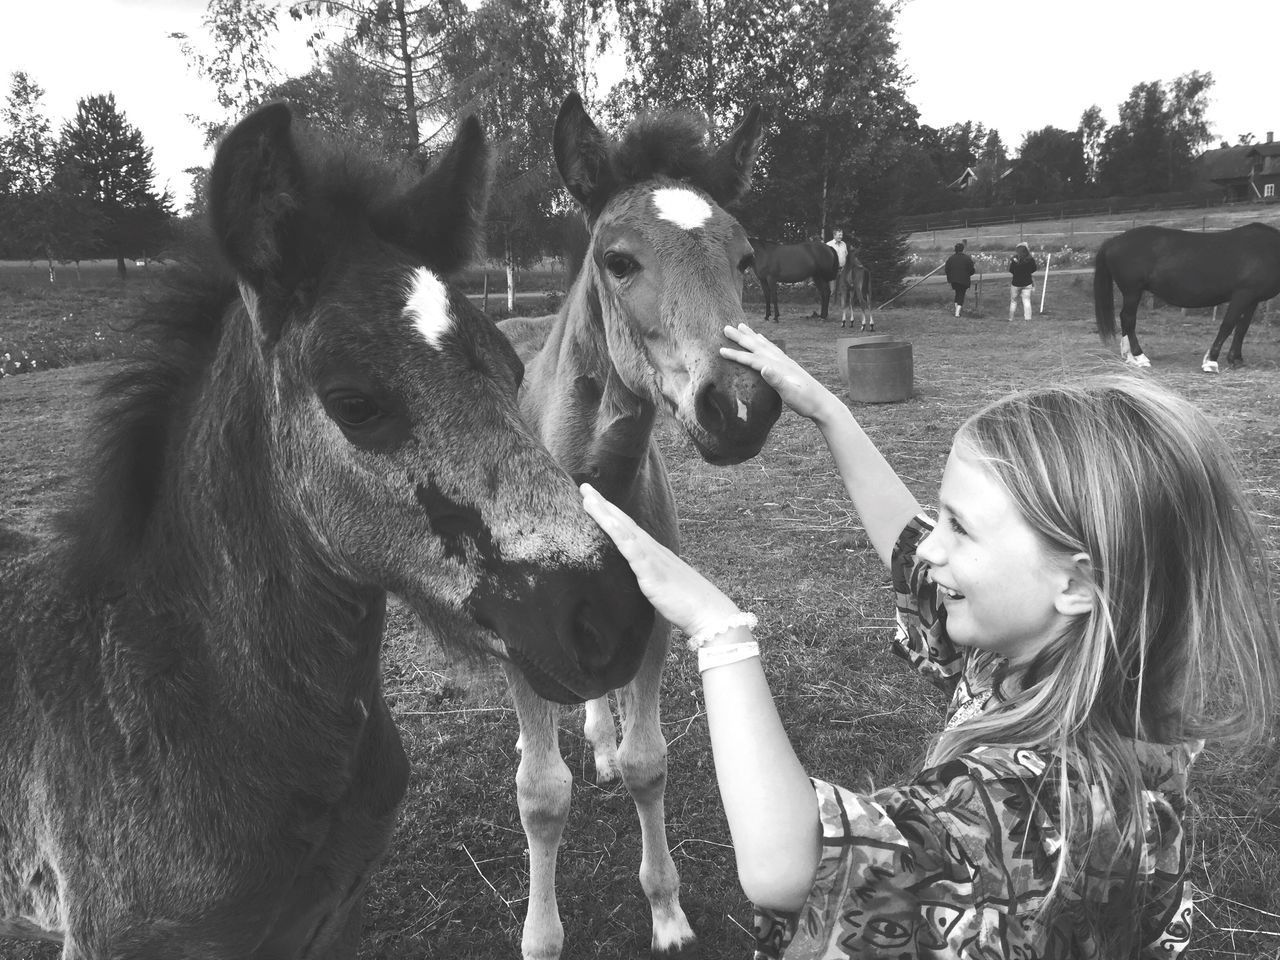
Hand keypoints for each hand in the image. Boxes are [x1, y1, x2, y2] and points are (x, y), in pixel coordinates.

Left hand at [579, 483, 740, 637]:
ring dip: (604, 511)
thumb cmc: (687, 604)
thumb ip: (649, 580)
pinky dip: (618, 532)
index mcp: (653, 554)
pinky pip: (632, 548)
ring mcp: (652, 557)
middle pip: (623, 522)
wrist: (709, 613)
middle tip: (584, 487)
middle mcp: (652, 549)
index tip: (594, 501)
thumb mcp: (662, 588)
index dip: (610, 514)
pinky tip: (605, 521)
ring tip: (587, 496)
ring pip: (624, 528)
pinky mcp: (651, 570)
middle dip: (602, 504)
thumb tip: (637, 584)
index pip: (627, 530)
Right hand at [719, 322, 835, 421]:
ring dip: (751, 335)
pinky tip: (761, 339)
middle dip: (740, 337)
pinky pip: (771, 349)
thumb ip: (777, 381)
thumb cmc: (806, 402)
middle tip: (725, 327)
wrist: (823, 403)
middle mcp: (782, 361)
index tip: (721, 350)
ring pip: (764, 344)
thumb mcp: (790, 394)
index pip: (753, 359)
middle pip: (757, 346)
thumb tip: (764, 368)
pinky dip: (763, 341)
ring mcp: (785, 362)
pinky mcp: (788, 365)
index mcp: (779, 367)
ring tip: (741, 326)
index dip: (736, 355)